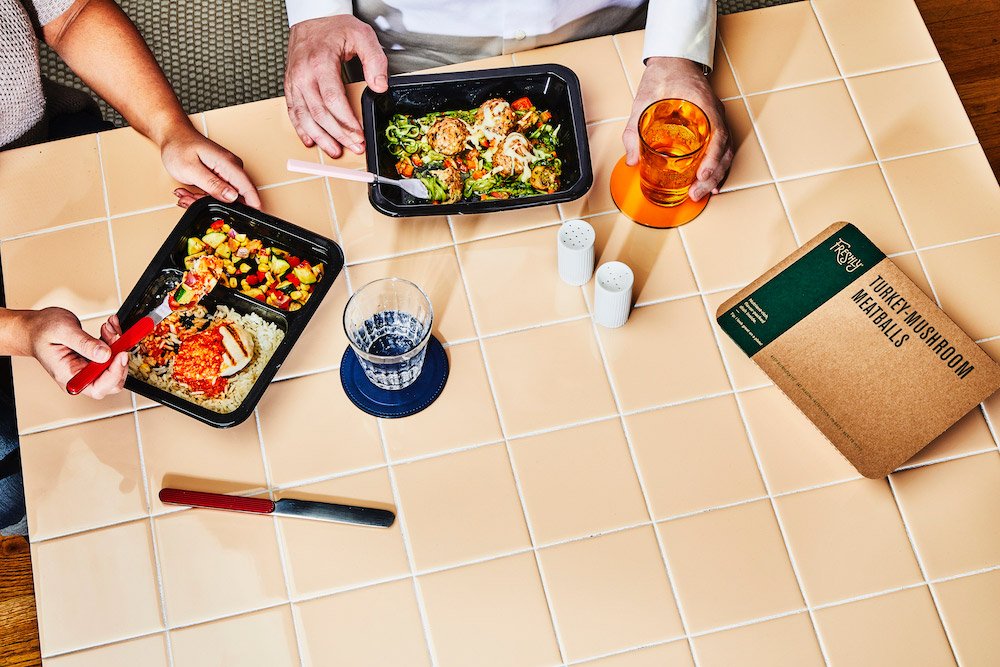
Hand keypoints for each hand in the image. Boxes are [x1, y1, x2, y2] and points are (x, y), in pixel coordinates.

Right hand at [24, 309, 127, 398]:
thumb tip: (105, 354)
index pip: (98, 387)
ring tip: (109, 327)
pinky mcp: (95, 360)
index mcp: (70, 377)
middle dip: (119, 357)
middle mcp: (81, 376)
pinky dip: (114, 340)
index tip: (121, 354)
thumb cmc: (42, 331)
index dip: (114, 373)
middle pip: (112, 380)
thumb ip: (84, 344)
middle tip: (117, 337)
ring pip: (115, 365)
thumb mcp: (63, 332)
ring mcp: (89, 369)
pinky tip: (109, 328)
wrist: (35, 328)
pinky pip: (112, 354)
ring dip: (118, 344)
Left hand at [160, 123, 260, 208]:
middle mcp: (232, 168)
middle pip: (234, 198)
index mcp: (229, 164)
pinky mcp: (221, 175)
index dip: (252, 208)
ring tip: (185, 194)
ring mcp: (227, 172)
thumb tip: (233, 197)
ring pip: (223, 198)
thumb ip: (213, 184)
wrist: (173, 135)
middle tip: (191, 201)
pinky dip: (202, 195)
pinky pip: (217, 192)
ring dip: (203, 200)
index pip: (248, 189)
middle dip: (213, 204)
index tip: (247, 222)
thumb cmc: (179, 146)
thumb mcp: (191, 169)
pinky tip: (188, 191)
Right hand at [285, 15, 387, 157]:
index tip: (359, 135)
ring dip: (320, 138)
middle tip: (354, 147)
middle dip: (338, 135)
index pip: (333, 100)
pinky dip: (301, 129)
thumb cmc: (335, 28)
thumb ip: (375, 60)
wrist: (312, 18)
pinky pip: (293, 111)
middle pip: (320, 113)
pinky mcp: (290, 86)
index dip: (346, 122)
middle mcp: (303, 74)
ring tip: (335, 151)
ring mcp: (294, 82)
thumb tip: (380, 86)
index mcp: (320, 63)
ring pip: (305, 117)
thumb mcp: (363, 36)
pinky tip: (310, 140)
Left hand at [623, 57, 732, 201]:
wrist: (673, 61)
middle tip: (697, 193)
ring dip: (716, 175)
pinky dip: (716, 166)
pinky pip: (720, 148)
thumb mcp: (644, 101)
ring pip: (725, 152)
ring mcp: (715, 119)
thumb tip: (632, 159)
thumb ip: (634, 130)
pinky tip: (709, 181)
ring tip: (702, 193)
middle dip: (712, 175)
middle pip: (724, 149)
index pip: (717, 134)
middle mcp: (714, 114)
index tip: (703, 174)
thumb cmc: (663, 76)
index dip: (713, 158)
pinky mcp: (711, 125)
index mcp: (703, 105)